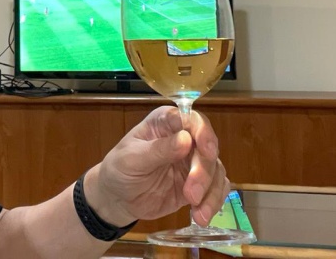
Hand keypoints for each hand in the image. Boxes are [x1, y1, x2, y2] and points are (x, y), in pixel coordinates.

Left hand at [84, 105, 228, 226]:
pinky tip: (201, 216)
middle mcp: (183, 138)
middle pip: (207, 147)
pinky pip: (216, 189)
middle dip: (203, 172)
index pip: (191, 119)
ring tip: (198, 213)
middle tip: (191, 194)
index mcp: (165, 123)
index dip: (202, 132)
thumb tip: (185, 139)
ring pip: (216, 169)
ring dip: (211, 191)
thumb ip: (158, 150)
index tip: (207, 150)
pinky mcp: (199, 183)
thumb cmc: (120, 169)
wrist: (118, 198)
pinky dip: (213, 202)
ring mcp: (192, 161)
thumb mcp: (132, 159)